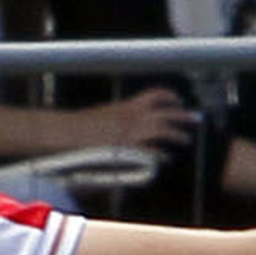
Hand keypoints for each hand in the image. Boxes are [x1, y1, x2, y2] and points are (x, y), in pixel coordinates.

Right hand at [72, 89, 193, 156]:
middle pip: (165, 111)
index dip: (169, 97)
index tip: (178, 100)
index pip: (155, 96)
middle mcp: (132, 116)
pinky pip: (151, 151)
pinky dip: (161, 154)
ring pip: (163, 128)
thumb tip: (124, 123)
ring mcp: (130, 131)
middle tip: (193, 118)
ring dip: (177, 133)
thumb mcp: (101, 117)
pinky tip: (167, 158)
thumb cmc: (75, 127)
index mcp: (126, 106)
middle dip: (181, 114)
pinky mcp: (126, 148)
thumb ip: (117, 119)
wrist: (62, 132)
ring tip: (186, 139)